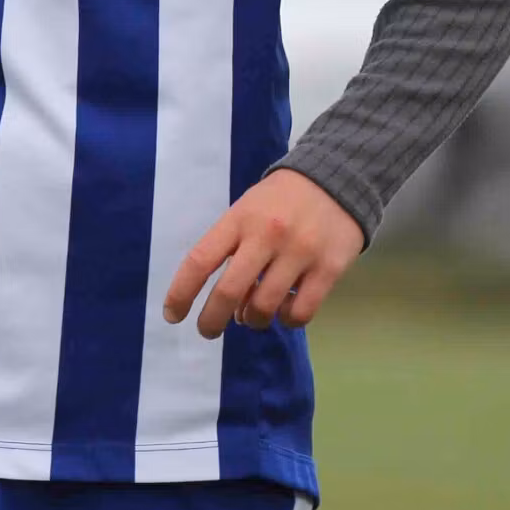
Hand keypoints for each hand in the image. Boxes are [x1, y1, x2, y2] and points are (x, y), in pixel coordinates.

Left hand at [162, 170, 365, 339]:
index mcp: (240, 219)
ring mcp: (299, 253)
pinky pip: (300, 313)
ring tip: (252, 315)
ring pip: (264, 308)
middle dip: (211, 320)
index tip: (173, 315)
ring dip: (252, 320)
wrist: (336, 178)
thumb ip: (233, 252)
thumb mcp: (247, 212)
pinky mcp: (329, 269)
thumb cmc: (280, 201)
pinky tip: (285, 311)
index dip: (181, 293)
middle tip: (208, 331)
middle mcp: (267, 235)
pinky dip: (287, 320)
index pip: (200, 260)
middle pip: (228, 292)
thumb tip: (230, 306)